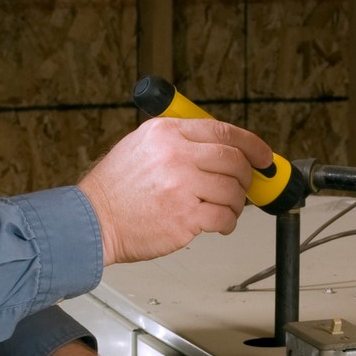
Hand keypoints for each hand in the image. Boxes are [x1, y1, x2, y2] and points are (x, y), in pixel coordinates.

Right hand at [79, 117, 273, 264]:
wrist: (92, 220)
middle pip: (233, 160)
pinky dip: (227, 222)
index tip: (263, 155)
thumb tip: (221, 149)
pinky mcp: (185, 217)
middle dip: (246, 175)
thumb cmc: (116, 188)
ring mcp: (182, 187)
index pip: (223, 131)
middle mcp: (176, 155)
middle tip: (244, 185)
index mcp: (166, 132)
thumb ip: (179, 141)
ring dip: (235, 203)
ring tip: (223, 208)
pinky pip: (224, 217)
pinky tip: (219, 223)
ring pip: (232, 191)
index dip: (252, 144)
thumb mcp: (141, 145)